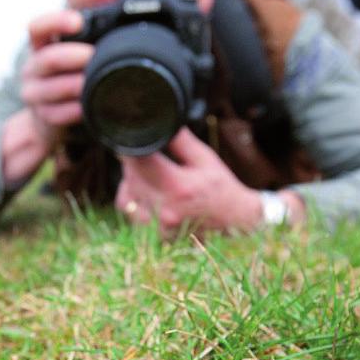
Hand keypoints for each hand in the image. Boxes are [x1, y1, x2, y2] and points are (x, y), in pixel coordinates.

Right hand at [1, 10, 93, 185]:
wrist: (55, 115)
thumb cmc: (73, 76)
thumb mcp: (76, 52)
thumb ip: (90, 30)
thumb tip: (117, 4)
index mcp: (41, 46)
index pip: (38, 28)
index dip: (55, 22)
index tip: (78, 22)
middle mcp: (33, 68)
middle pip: (48, 59)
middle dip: (74, 57)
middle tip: (94, 56)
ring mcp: (34, 93)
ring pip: (54, 88)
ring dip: (78, 85)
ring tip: (96, 82)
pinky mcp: (43, 116)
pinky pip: (58, 114)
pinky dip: (76, 110)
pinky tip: (88, 107)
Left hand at [115, 128, 264, 236]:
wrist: (235, 222)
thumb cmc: (220, 187)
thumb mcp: (205, 158)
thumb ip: (180, 141)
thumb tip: (160, 123)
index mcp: (178, 187)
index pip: (140, 162)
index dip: (131, 148)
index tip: (129, 140)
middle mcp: (165, 209)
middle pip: (131, 179)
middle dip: (132, 164)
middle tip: (141, 156)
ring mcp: (159, 227)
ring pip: (124, 199)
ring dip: (130, 184)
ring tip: (146, 176)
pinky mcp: (156, 236)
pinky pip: (131, 215)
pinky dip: (134, 202)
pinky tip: (148, 195)